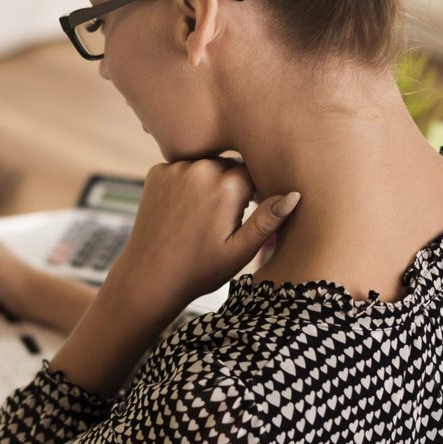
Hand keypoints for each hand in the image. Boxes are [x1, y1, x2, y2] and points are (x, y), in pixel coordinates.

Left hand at [107, 157, 299, 317]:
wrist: (149, 277)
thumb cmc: (200, 270)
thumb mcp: (240, 251)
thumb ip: (267, 220)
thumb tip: (294, 194)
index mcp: (226, 186)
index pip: (255, 174)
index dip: (254, 193)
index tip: (246, 213)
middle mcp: (200, 168)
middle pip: (230, 166)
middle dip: (232, 187)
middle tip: (222, 221)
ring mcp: (175, 168)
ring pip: (206, 166)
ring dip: (209, 183)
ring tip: (202, 217)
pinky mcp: (156, 173)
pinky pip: (183, 169)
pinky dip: (186, 183)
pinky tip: (183, 210)